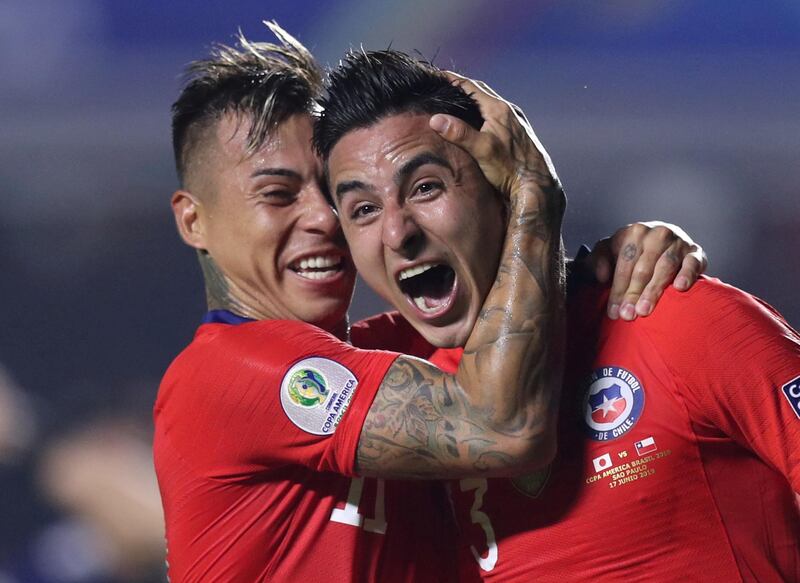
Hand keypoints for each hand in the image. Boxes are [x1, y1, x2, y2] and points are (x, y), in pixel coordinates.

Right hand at [429, 71, 564, 221]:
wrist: (536, 184)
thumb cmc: (511, 169)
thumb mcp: (482, 150)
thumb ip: (459, 133)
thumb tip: (436, 119)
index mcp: (499, 110)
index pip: (471, 86)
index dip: (452, 80)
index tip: (437, 75)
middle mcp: (509, 111)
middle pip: (481, 92)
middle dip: (462, 87)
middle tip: (445, 85)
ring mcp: (515, 121)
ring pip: (490, 103)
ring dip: (474, 100)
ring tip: (458, 102)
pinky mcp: (518, 133)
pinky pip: (497, 115)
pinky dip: (483, 113)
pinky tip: (478, 123)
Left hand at [585, 221, 707, 319]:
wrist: (660, 238)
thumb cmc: (630, 250)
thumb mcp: (608, 250)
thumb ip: (598, 260)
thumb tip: (602, 277)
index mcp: (634, 232)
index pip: (624, 264)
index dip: (618, 289)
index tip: (613, 312)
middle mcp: (657, 234)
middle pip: (643, 268)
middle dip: (633, 294)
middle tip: (628, 315)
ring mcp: (678, 242)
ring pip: (665, 267)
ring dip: (654, 290)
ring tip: (644, 310)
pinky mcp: (696, 251)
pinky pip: (693, 262)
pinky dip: (687, 274)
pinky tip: (679, 287)